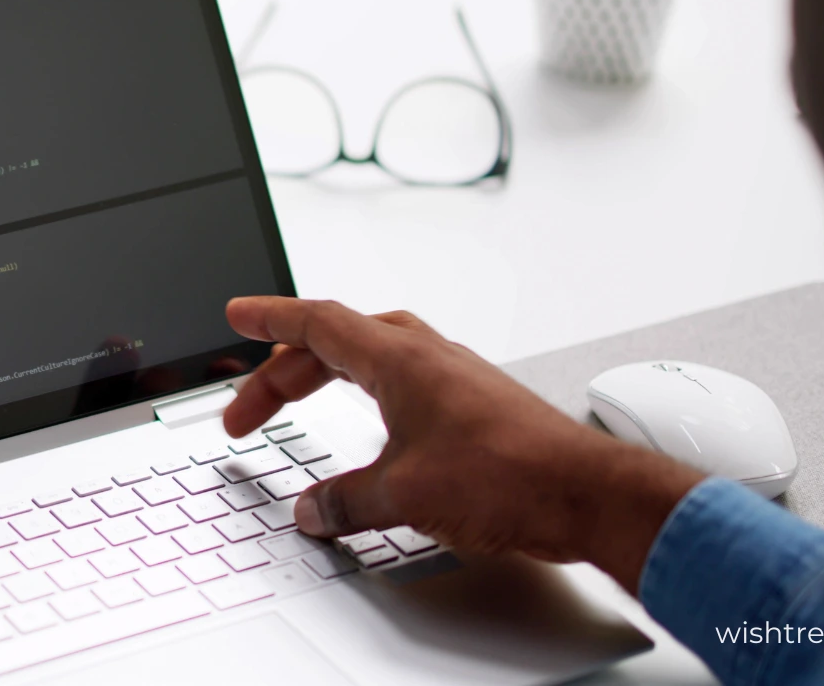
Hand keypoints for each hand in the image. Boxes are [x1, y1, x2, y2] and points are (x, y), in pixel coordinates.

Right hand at [218, 297, 706, 592]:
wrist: (585, 494)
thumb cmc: (509, 476)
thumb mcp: (402, 494)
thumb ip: (345, 501)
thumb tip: (314, 510)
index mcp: (400, 360)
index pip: (317, 323)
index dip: (269, 320)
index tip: (238, 314)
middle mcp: (428, 359)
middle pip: (337, 344)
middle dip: (283, 375)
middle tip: (249, 409)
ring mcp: (455, 380)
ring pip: (373, 362)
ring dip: (327, 381)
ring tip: (300, 409)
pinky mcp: (475, 409)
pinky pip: (404, 389)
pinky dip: (368, 402)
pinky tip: (370, 436)